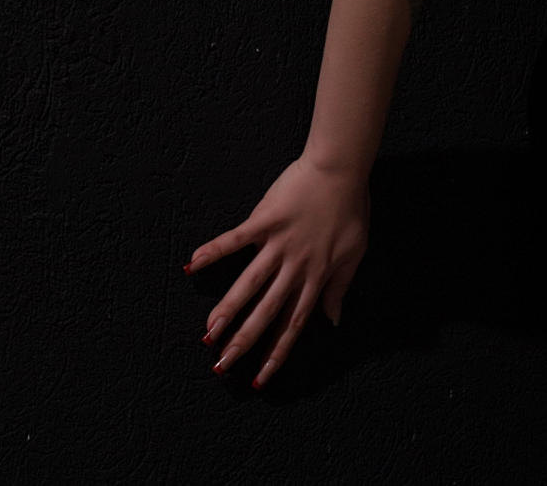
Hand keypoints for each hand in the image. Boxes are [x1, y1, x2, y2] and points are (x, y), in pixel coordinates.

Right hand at [186, 155, 371, 386]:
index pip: (293, 324)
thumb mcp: (354, 253)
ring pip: (249, 284)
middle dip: (244, 342)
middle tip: (222, 366)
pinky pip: (235, 239)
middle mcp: (295, 267)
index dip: (277, 353)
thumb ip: (340, 288)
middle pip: (267, 312)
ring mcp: (278, 244)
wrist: (341, 169)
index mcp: (316, 277)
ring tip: (208, 334)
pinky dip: (214, 251)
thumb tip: (333, 321)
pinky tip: (191, 265)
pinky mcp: (265, 220)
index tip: (260, 378)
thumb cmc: (351, 209)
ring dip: (228, 310)